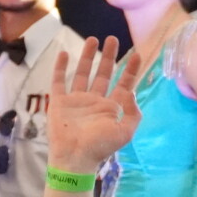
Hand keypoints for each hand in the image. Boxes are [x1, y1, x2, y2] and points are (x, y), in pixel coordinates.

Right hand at [42, 35, 136, 174]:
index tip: (137, 54)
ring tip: (92, 39)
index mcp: (111, 108)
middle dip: (108, 57)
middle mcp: (95, 101)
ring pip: (83, 73)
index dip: (130, 70)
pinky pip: (59, 81)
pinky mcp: (60, 102)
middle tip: (113, 39)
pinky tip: (63, 53)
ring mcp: (77, 101)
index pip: (123, 85)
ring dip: (87, 56)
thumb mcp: (125, 132)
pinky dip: (60, 68)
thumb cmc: (100, 147)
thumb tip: (133, 93)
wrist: (74, 157)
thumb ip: (133, 113)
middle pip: (103, 74)